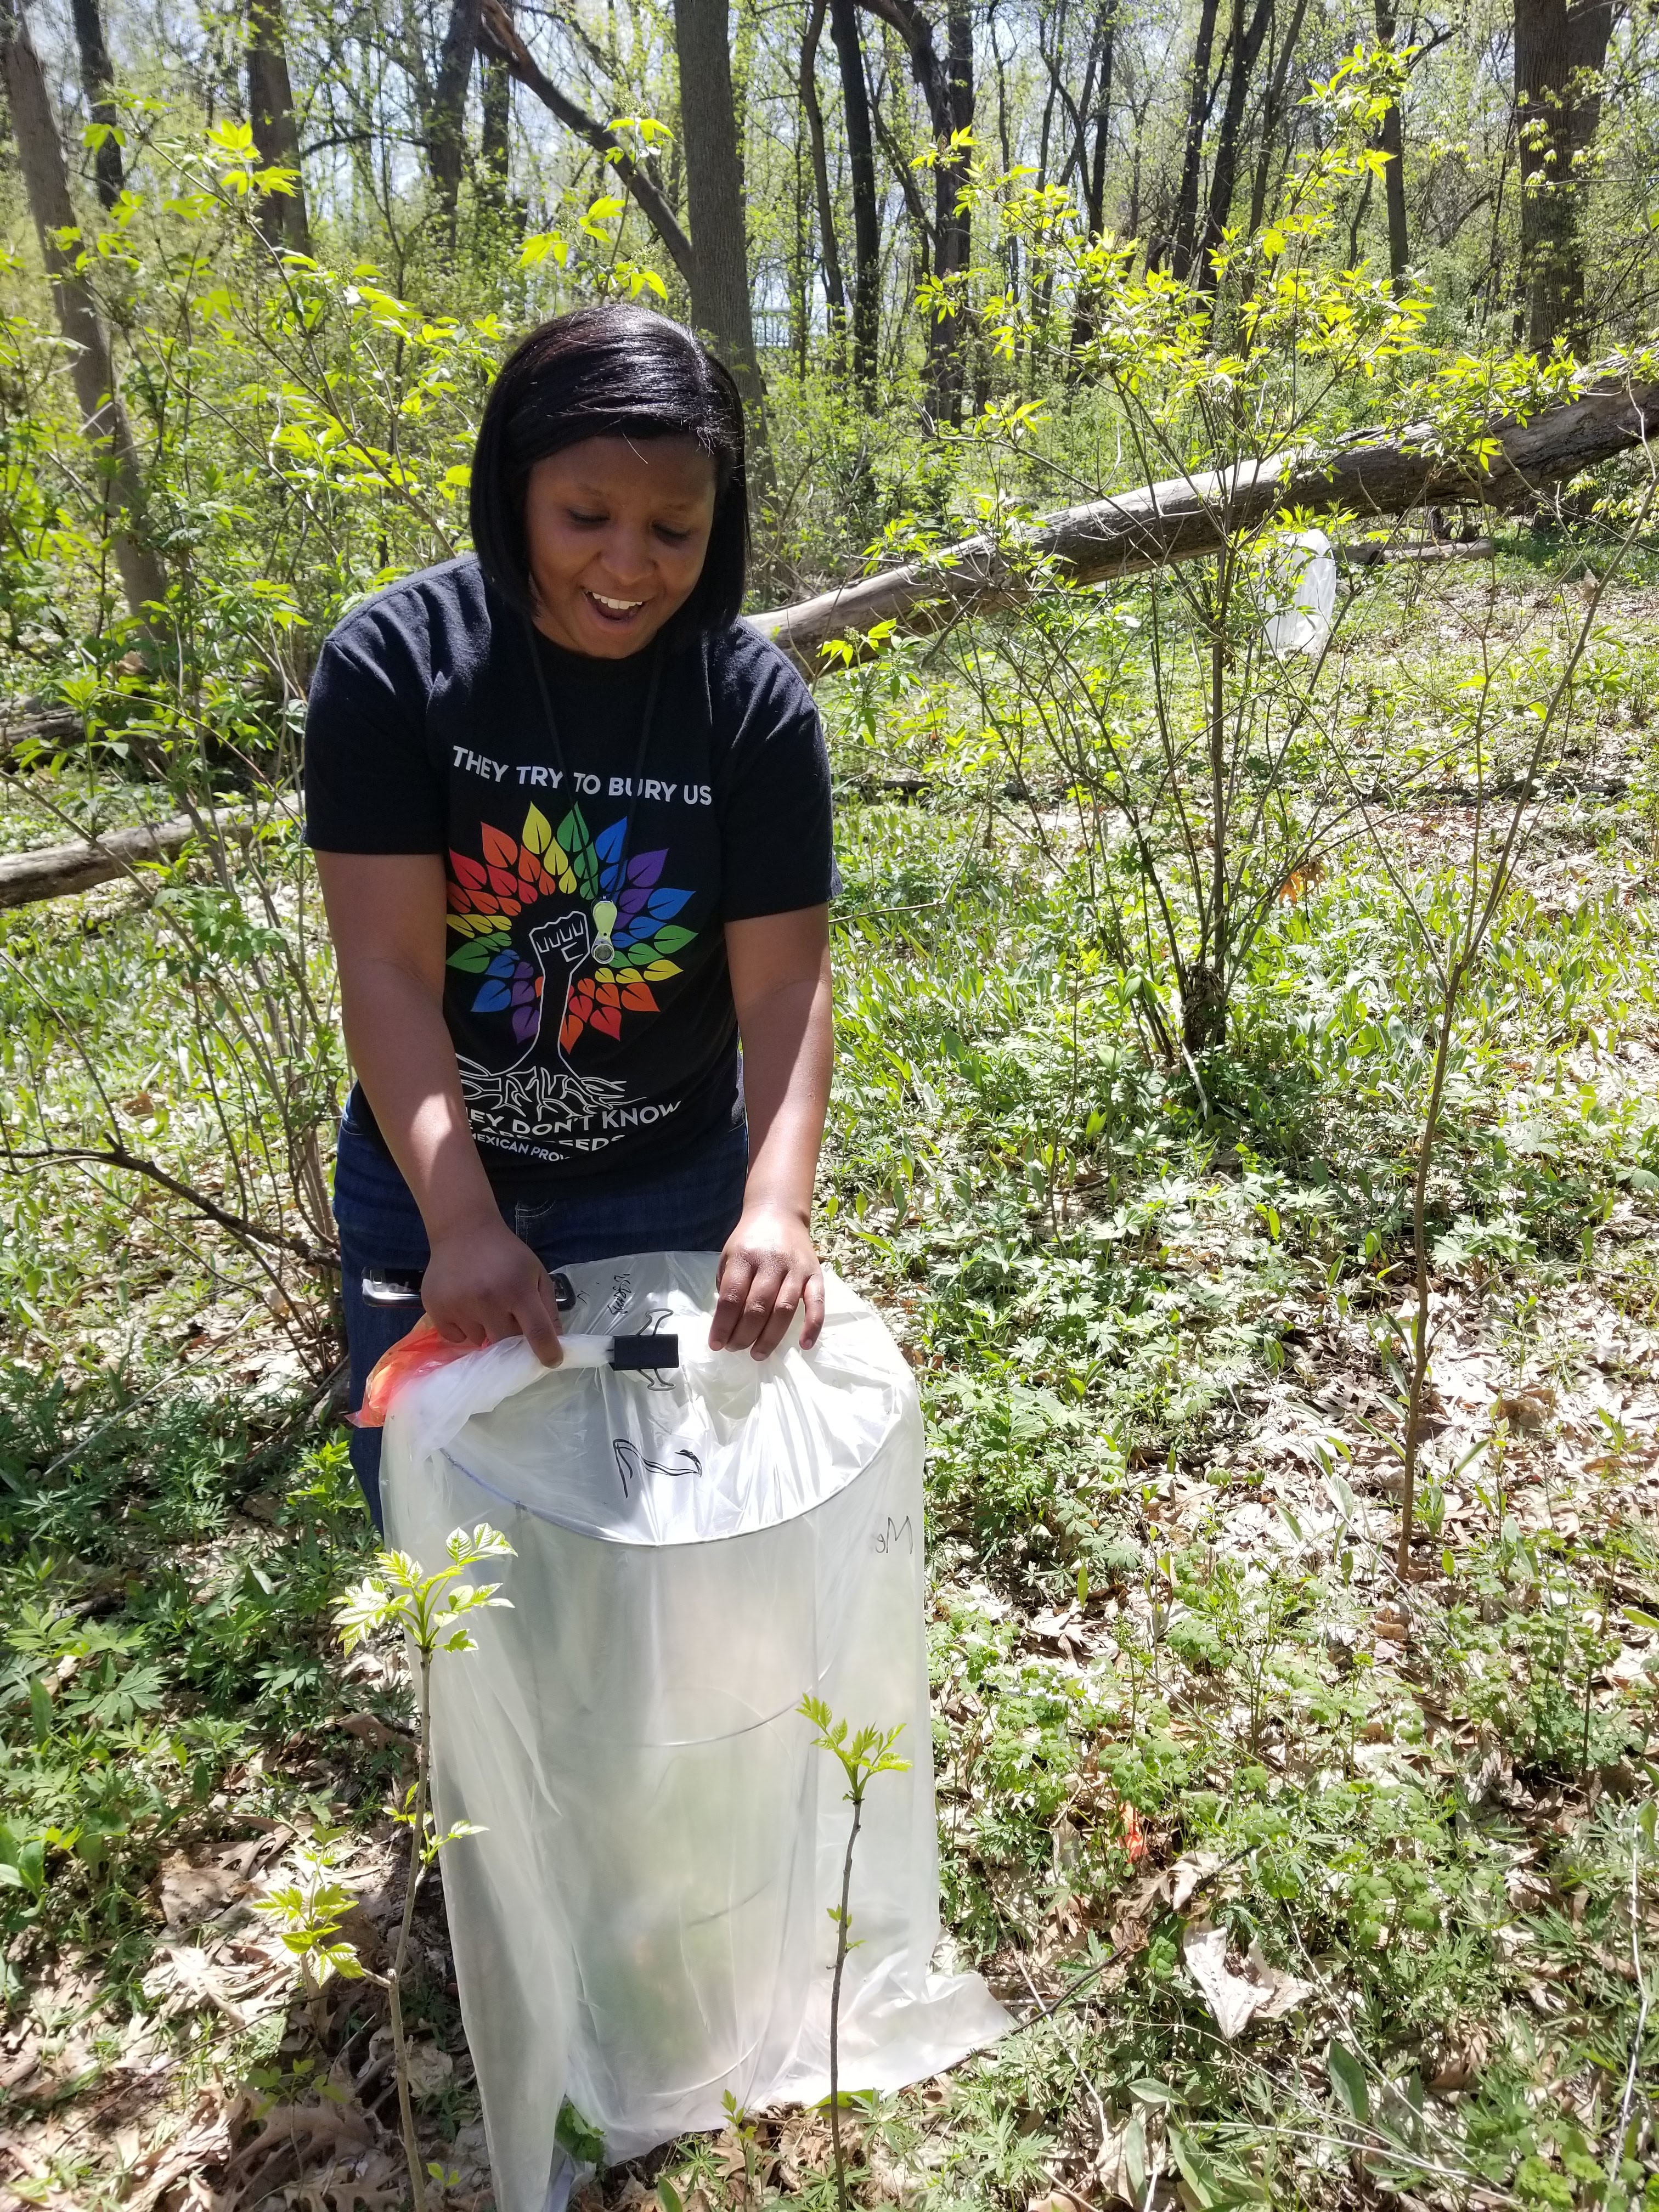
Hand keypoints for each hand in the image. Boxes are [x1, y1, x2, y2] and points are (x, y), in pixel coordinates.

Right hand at [421, 1216, 563, 1364]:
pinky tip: (465, 1305)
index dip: (547, 1352)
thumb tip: (554, 1343)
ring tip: (483, 1305)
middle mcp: (488, 1300)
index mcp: (518, 1289)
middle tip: (507, 1319)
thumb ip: (548, 1307)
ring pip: (479, 1341)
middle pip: (505, 1342)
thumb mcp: (536, 1271)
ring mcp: (459, 1305)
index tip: (551, 1362)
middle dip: (510, 1337)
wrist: (463, 1230)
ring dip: (485, 1330)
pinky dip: (462, 1329)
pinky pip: (455, 1338)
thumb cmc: (506, 1253)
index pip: (537, 1332)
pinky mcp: (437, 1308)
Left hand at [710, 1203, 824, 1358]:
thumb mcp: (729, 1257)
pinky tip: (804, 1345)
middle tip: (735, 1349)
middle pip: (757, 1307)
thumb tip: (726, 1326)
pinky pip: (817, 1303)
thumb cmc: (749, 1242)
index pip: (732, 1297)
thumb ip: (728, 1288)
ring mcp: (796, 1269)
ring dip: (770, 1338)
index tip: (716, 1344)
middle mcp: (771, 1262)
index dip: (722, 1325)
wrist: (778, 1213)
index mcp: (744, 1257)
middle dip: (743, 1335)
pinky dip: (813, 1325)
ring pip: (784, 1310)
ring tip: (757, 1354)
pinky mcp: (815, 1274)